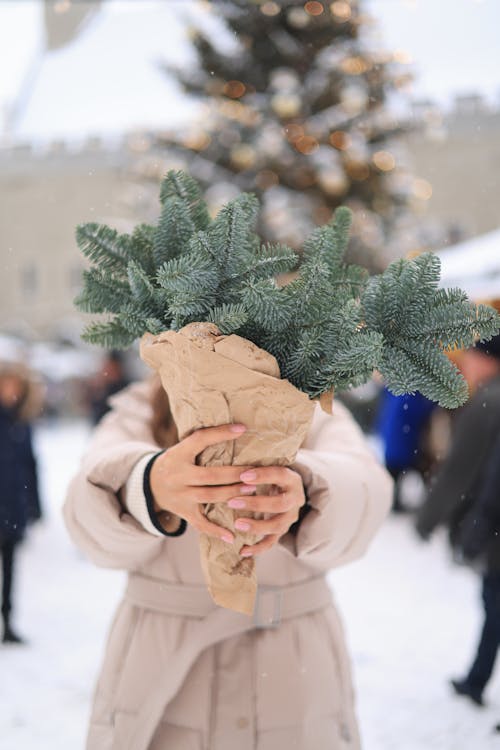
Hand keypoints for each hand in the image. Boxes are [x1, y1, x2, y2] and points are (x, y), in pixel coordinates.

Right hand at [149, 423, 254, 543]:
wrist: (149, 484)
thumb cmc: (176, 462)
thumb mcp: (182, 448)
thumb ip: (203, 441)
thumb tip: (237, 428)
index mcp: (179, 454)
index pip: (200, 440)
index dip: (220, 433)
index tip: (242, 428)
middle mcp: (178, 475)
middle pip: (210, 475)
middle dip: (234, 474)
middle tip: (255, 472)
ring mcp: (180, 496)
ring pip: (209, 496)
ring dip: (232, 494)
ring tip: (252, 490)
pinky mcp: (183, 512)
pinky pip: (200, 523)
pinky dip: (215, 531)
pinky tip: (232, 536)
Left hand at [227, 466, 305, 556]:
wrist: (284, 488)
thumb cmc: (268, 474)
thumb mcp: (267, 465)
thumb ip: (254, 464)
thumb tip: (231, 460)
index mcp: (292, 479)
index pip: (280, 475)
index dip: (263, 476)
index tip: (242, 476)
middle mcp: (295, 499)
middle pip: (280, 504)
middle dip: (256, 504)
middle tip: (232, 502)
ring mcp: (290, 517)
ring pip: (278, 525)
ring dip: (257, 526)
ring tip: (236, 524)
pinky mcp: (282, 531)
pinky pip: (272, 542)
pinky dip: (258, 548)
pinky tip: (243, 550)